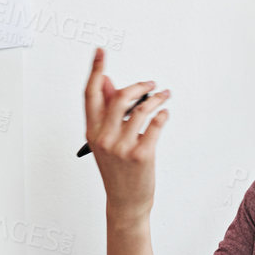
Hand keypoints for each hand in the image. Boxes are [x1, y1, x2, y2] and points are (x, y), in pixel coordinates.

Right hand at [83, 47, 170, 219]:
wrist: (125, 201)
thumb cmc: (117, 170)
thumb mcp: (105, 140)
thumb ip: (105, 111)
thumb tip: (106, 81)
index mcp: (92, 131)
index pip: (90, 94)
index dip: (95, 69)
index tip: (100, 52)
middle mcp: (104, 137)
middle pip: (120, 96)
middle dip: (139, 85)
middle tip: (151, 84)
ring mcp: (122, 147)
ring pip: (141, 109)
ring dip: (157, 98)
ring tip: (164, 96)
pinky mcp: (141, 155)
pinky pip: (155, 125)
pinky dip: (162, 115)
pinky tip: (164, 114)